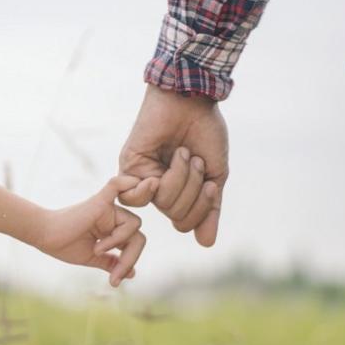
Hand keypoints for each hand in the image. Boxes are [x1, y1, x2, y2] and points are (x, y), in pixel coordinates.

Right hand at [33, 176, 147, 286]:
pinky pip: (117, 185)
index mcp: (112, 229)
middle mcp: (113, 217)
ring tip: (97, 249)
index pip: (134, 244)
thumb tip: (132, 273)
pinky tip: (135, 184)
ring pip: (134, 224)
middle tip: (114, 275)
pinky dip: (128, 183)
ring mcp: (107, 208)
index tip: (113, 280)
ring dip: (119, 242)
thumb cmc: (63, 245)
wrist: (44, 236)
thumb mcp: (92, 257)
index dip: (128, 263)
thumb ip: (111, 262)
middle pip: (139, 237)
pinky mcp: (99, 201)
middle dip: (130, 259)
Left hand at [119, 85, 227, 245]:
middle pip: (175, 215)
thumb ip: (210, 209)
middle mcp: (160, 187)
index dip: (201, 210)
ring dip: (179, 179)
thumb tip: (207, 244)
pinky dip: (148, 190)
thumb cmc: (205, 131)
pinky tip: (156, 177)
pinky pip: (134, 197)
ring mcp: (144, 177)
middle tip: (194, 159)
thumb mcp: (215, 174)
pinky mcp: (129, 166)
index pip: (186, 222)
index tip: (211, 183)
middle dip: (192, 190)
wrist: (190, 100)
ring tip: (181, 153)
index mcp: (180, 190)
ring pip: (162, 204)